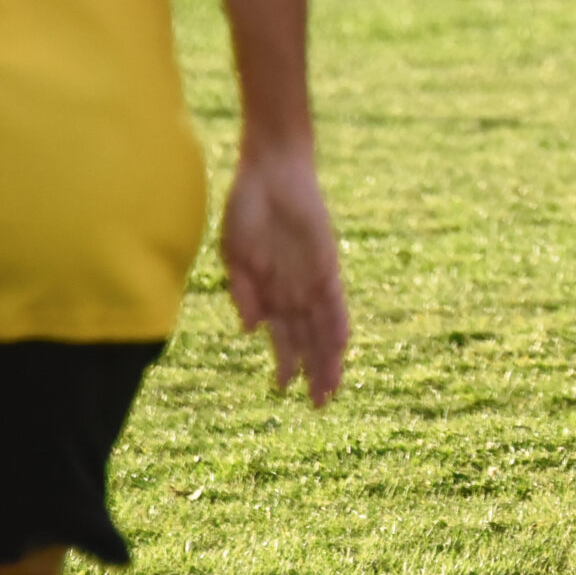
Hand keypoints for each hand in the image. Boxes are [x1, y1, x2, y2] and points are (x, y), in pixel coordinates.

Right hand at [220, 147, 347, 406]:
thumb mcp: (235, 255)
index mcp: (273, 290)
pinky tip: (340, 347)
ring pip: (324, 327)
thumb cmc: (247, 209)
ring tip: (331, 388)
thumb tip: (250, 330)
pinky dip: (337, 323)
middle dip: (314, 371)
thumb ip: (243, 292)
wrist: (269, 170)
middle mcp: (297, 289)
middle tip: (319, 405)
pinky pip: (334, 299)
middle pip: (309, 340)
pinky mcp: (326, 262)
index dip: (288, 363)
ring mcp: (313, 277)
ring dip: (328, 358)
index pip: (285, 336)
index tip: (284, 390)